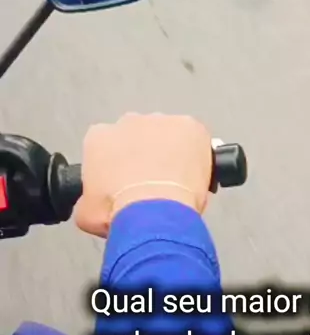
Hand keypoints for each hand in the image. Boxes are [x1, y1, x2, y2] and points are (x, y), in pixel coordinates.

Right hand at [74, 113, 212, 237]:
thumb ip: (88, 200)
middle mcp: (128, 122)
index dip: (119, 165)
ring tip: (176, 182)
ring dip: (171, 153)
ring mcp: (161, 122)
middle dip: (146, 155)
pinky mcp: (189, 127)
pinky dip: (197, 153)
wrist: (153, 212)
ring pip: (167, 135)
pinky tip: (194, 175)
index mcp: (99, 139)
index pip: (107, 146)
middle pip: (138, 136)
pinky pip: (194, 137)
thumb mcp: (87, 213)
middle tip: (153, 182)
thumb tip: (93, 204)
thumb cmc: (120, 211)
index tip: (126, 182)